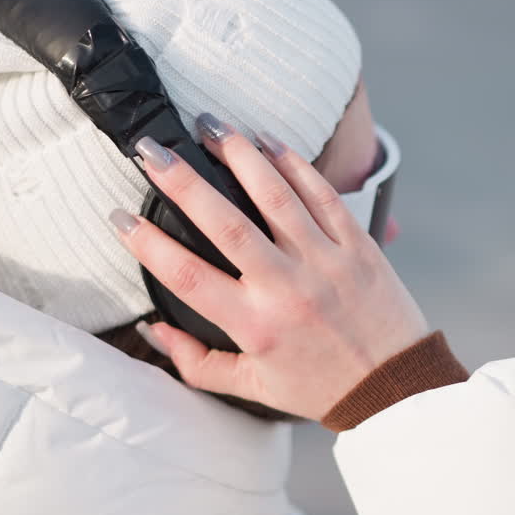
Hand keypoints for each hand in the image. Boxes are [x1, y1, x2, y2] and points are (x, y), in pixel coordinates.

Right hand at [110, 117, 428, 420]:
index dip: (147, 244)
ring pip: (275, 196)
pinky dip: (293, 164)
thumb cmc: (320, 386)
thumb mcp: (253, 387)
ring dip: (239, 155)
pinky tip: (267, 141)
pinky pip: (321, 194)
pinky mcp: (358, 245)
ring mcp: (325, 262)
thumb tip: (153, 329)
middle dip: (183, 182)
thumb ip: (196, 363)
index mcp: (256, 326)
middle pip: (225, 224)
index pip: (189, 277)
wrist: (395, 388)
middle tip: (151, 151)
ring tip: (209, 126)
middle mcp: (287, 289)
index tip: (120, 217)